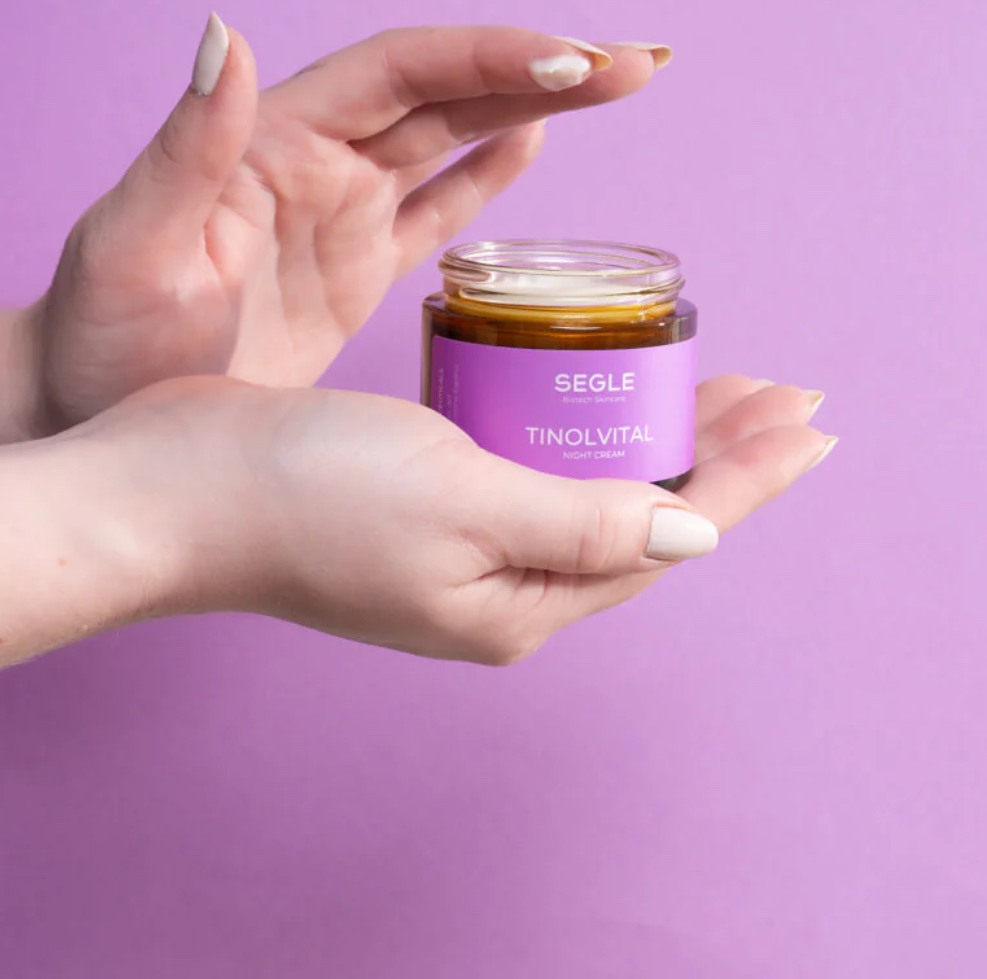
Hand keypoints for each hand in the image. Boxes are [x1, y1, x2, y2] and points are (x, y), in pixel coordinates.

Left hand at [31, 21, 668, 431]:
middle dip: (546, 69)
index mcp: (278, 141)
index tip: (575, 63)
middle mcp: (320, 160)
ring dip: (537, 104)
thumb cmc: (100, 341)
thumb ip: (188, 145)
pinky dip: (489, 170)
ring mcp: (342, 211)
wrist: (88, 415)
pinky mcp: (355, 266)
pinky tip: (538, 143)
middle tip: (637, 61)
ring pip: (456, 135)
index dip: (493, 59)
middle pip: (451, 90)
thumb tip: (227, 33)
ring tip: (618, 80)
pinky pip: (435, 204)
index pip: (406, 72)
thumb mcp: (135, 246)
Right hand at [79, 374, 835, 664]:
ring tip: (718, 387)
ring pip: (595, 484)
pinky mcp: (429, 502)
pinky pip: (539, 464)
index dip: (748, 473)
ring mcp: (466, 545)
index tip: (811, 420)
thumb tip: (696, 533)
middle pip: (645, 509)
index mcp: (525, 599)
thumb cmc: (307, 492)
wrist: (175, 488)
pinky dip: (585, 424)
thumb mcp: (461, 500)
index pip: (670, 528)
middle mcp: (507, 584)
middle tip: (786, 395)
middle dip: (720, 451)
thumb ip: (582, 518)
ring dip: (658, 434)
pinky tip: (598, 393)